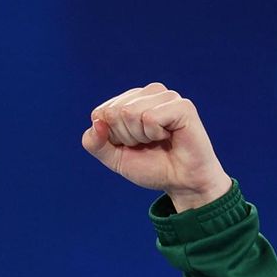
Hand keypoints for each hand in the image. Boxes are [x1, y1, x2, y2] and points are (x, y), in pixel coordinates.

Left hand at [81, 82, 231, 211]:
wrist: (181, 183)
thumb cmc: (151, 167)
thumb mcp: (114, 158)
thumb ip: (94, 142)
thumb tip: (96, 121)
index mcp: (131, 100)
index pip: (100, 113)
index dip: (111, 137)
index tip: (131, 145)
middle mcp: (148, 93)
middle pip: (113, 112)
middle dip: (126, 137)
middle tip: (147, 144)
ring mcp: (166, 96)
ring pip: (129, 113)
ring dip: (140, 136)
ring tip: (158, 141)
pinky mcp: (181, 105)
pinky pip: (149, 117)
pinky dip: (154, 134)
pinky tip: (169, 136)